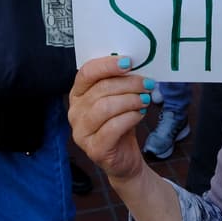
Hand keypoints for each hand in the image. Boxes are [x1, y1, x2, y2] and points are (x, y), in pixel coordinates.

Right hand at [68, 56, 151, 184]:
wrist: (125, 159)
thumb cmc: (121, 124)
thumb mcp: (118, 99)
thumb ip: (120, 82)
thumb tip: (135, 64)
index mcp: (78, 94)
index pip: (86, 72)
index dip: (107, 65)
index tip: (129, 62)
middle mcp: (74, 112)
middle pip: (100, 89)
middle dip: (128, 84)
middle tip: (147, 84)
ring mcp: (81, 132)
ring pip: (105, 107)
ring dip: (130, 100)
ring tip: (145, 100)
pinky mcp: (93, 149)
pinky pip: (112, 128)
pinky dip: (130, 118)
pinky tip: (139, 115)